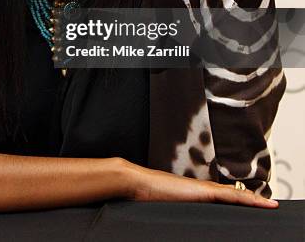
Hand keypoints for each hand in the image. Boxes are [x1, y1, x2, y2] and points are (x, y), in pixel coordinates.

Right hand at [120, 160, 278, 208]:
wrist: (137, 183)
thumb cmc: (147, 199)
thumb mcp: (168, 211)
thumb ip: (179, 214)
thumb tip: (180, 225)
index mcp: (195, 195)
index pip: (223, 198)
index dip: (239, 202)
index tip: (253, 207)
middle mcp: (202, 190)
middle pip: (233, 196)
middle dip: (252, 202)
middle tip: (270, 207)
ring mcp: (203, 189)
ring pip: (235, 195)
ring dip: (254, 201)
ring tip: (271, 206)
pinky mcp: (202, 190)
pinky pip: (229, 194)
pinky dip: (245, 198)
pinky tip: (258, 203)